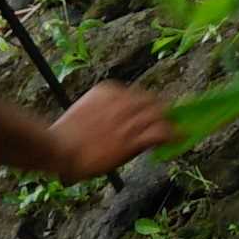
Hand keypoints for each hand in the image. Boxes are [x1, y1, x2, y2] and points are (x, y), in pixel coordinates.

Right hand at [41, 84, 174, 182]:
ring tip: (177, 129)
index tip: (151, 110)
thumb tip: (112, 121)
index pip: (136, 94)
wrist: (58, 147)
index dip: (147, 104)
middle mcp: (121, 101)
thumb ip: (102, 110)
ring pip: (159, 115)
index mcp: (108, 91)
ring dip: (169, 122)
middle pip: (151, 101)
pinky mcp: (132, 139)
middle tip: (169, 119)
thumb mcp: (84, 111)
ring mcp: (128, 120)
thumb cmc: (64, 135)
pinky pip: (160, 133)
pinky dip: (173, 134)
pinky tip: (180, 138)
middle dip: (161, 110)